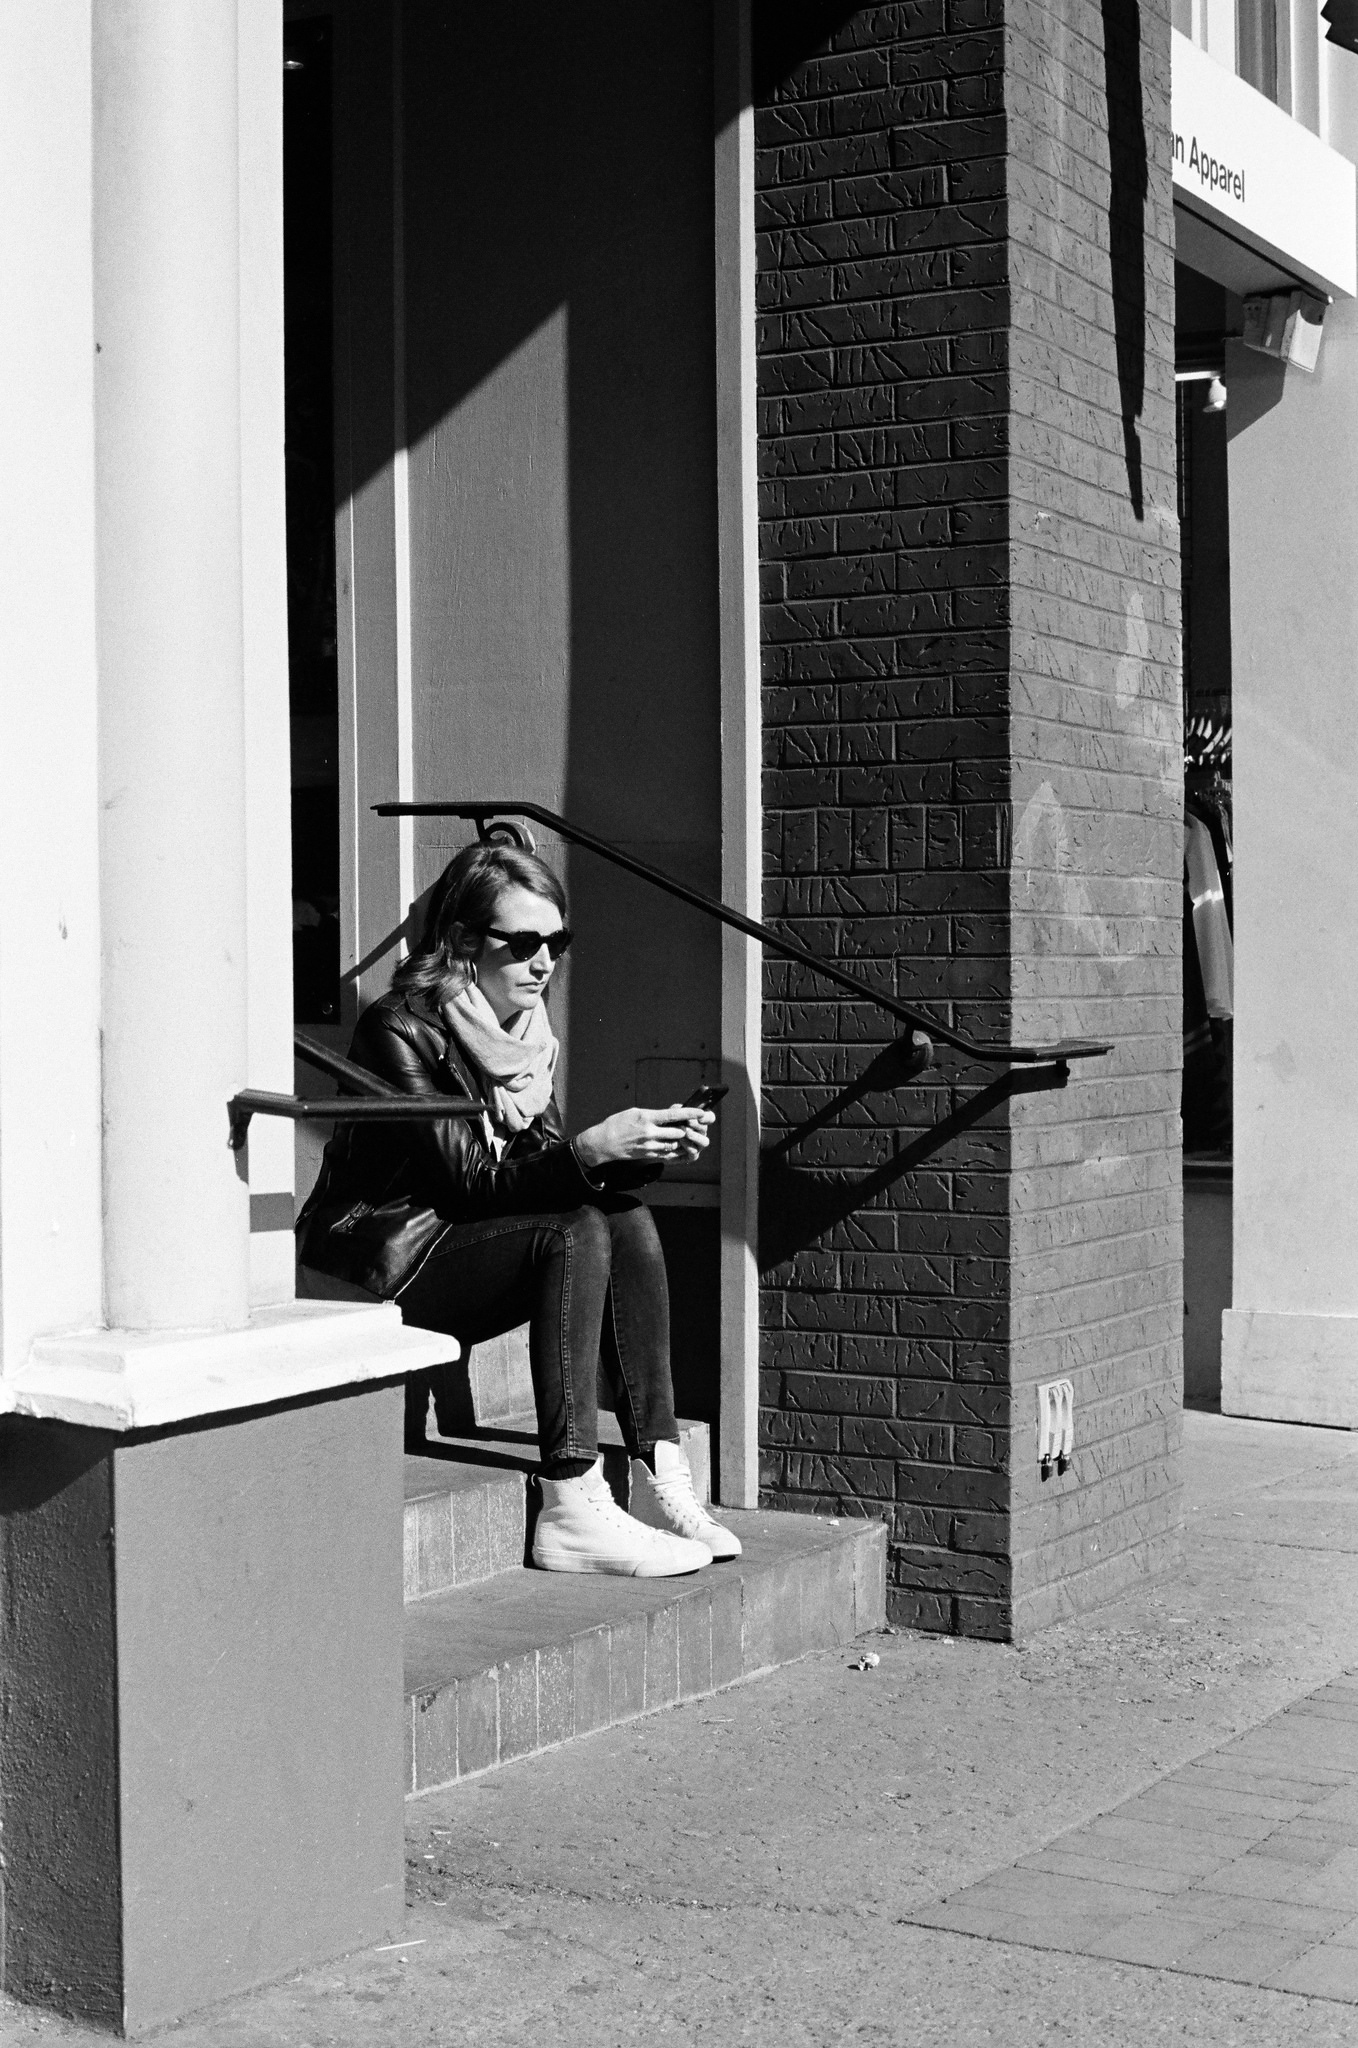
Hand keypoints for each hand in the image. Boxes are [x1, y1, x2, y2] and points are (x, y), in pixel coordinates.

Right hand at [574, 1104, 713, 1169]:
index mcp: (647, 1118)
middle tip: (690, 1125)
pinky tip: (672, 1146)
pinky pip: (666, 1154)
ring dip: (678, 1140)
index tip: (701, 1112)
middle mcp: (649, 1132)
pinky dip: (671, 1150)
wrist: (604, 1142)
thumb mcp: (635, 1112)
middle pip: (677, 1132)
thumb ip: (653, 1115)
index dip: (690, 1113)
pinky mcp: (647, 1155)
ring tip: (679, 1136)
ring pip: (673, 1145)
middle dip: (685, 1129)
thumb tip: (668, 1115)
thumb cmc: (618, 1124)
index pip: (673, 1115)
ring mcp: (649, 1145)